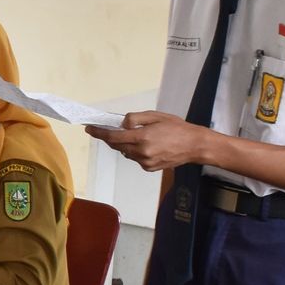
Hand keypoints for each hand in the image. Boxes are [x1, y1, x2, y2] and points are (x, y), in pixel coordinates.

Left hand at [86, 112, 216, 172]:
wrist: (194, 145)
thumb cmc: (177, 127)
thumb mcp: (155, 116)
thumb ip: (135, 119)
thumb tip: (121, 125)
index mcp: (142, 138)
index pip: (113, 137)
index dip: (99, 133)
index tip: (89, 129)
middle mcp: (141, 152)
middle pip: (117, 146)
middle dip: (110, 138)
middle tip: (107, 129)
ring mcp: (145, 162)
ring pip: (126, 152)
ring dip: (124, 144)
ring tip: (135, 135)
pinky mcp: (149, 168)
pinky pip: (135, 158)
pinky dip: (135, 151)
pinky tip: (147, 145)